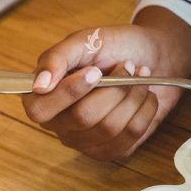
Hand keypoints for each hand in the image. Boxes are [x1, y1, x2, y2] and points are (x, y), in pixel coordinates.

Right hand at [22, 7, 190, 159]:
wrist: (152, 55)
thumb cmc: (114, 46)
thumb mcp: (82, 41)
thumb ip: (55, 58)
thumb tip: (39, 85)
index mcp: (41, 95)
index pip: (41, 110)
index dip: (69, 92)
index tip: (95, 71)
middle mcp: (58, 122)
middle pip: (82, 117)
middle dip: (112, 89)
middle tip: (127, 67)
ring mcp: (84, 140)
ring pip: (108, 128)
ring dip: (132, 97)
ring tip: (138, 78)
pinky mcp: (112, 149)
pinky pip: (130, 137)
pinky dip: (145, 110)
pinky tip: (144, 96)